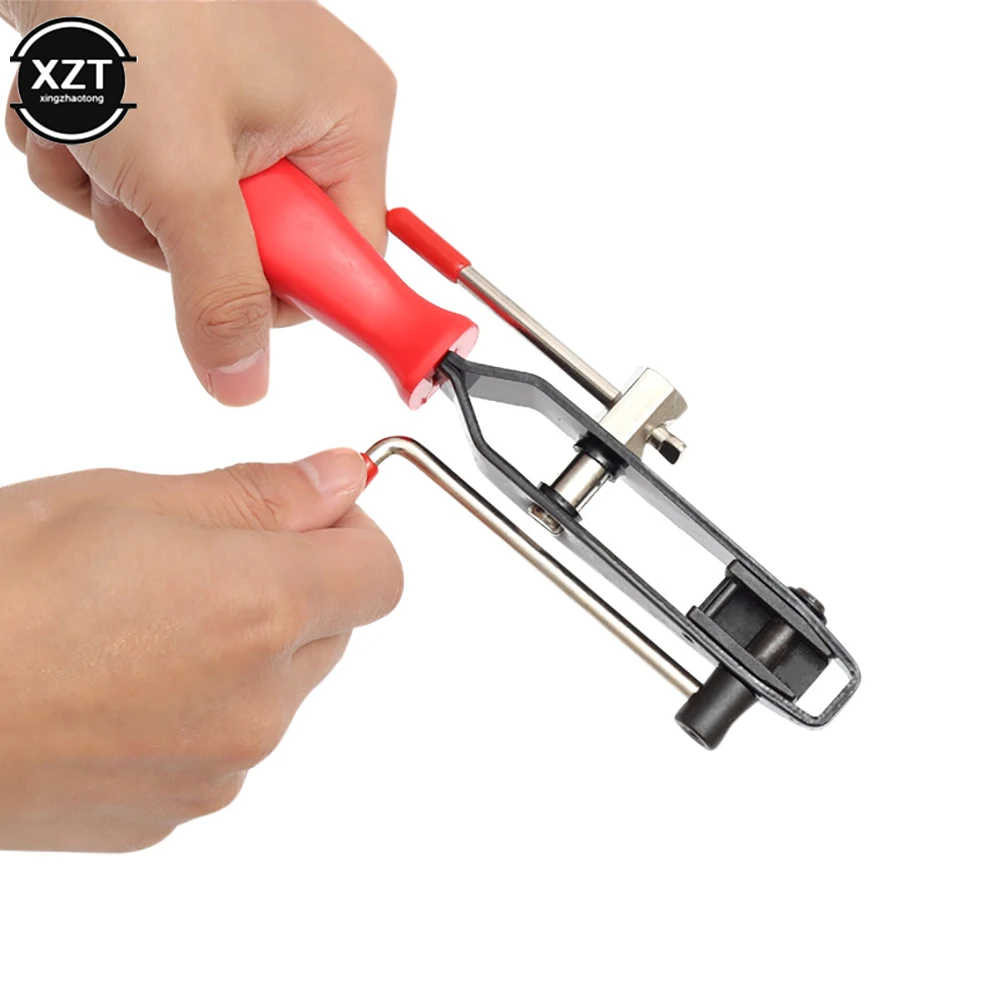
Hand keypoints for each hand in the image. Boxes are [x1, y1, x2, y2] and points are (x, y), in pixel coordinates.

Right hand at [0, 449, 401, 851]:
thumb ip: (257, 495)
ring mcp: (217, 770)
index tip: (307, 515)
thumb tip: (341, 479)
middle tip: (197, 560)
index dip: (350, 534)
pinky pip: (223, 746)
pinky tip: (114, 682)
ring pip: (278, 689)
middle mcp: (258, 703)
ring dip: (241, 650)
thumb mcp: (126, 501)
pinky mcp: (172, 814)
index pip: (380, 573)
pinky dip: (197, 707)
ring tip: (135, 624)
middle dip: (291, 587)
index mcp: (261, 610)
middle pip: (332, 631)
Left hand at [2, 0, 395, 404]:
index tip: (242, 319)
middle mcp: (306, 119)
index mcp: (347, 124)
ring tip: (91, 138)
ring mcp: (243, 111)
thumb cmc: (134, 2)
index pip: (346, 262)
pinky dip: (99, 170)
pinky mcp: (185, 106)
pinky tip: (74, 120)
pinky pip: (151, 185)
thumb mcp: (182, 175)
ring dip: (123, 204)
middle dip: (177, 240)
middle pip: (259, 252)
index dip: (286, 295)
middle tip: (142, 193)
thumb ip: (218, 293)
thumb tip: (242, 381)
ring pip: (192, 225)